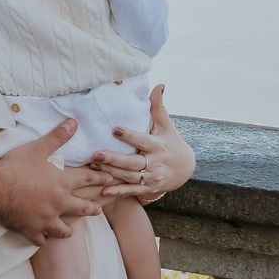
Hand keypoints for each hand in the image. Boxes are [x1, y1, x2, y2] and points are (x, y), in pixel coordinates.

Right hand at [0, 119, 110, 243]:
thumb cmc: (14, 167)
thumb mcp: (37, 148)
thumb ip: (57, 136)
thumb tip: (74, 122)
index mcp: (62, 183)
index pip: (87, 179)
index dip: (100, 177)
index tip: (109, 179)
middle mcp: (58, 203)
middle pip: (82, 208)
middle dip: (92, 209)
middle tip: (98, 209)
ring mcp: (45, 220)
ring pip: (64, 230)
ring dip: (68, 229)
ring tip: (70, 229)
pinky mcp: (30, 230)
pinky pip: (41, 239)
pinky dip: (43, 238)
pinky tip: (43, 237)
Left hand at [91, 86, 194, 202]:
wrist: (185, 170)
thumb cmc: (172, 142)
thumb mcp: (167, 126)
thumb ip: (158, 107)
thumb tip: (159, 85)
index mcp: (159, 146)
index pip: (143, 140)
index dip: (130, 136)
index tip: (115, 130)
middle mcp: (156, 163)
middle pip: (133, 163)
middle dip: (114, 159)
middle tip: (96, 153)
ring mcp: (152, 178)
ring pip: (129, 176)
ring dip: (111, 173)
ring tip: (93, 165)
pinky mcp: (148, 188)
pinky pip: (131, 191)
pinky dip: (117, 192)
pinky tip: (103, 191)